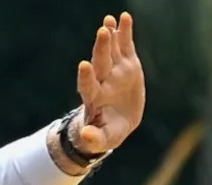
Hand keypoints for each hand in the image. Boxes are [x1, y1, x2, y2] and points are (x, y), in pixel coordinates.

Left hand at [73, 12, 145, 153]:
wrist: (116, 123)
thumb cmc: (106, 133)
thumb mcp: (103, 139)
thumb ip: (94, 138)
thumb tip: (85, 135)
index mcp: (95, 100)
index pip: (87, 87)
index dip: (86, 77)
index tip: (84, 66)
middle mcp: (102, 82)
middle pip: (99, 64)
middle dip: (100, 49)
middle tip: (102, 31)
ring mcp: (114, 72)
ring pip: (110, 52)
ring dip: (109, 37)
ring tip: (109, 20)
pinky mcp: (127, 65)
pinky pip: (125, 46)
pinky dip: (124, 32)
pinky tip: (124, 17)